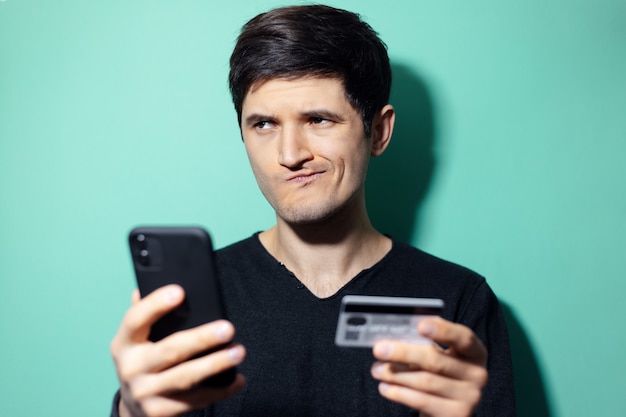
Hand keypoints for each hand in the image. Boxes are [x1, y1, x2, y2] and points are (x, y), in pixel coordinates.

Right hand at [110, 285, 245, 416]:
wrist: (133, 405)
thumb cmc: (143, 358)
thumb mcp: (137, 337)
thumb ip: (146, 311)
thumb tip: (157, 280)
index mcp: (124, 342)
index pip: (135, 319)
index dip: (155, 305)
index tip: (180, 291)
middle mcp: (130, 368)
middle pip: (170, 351)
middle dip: (201, 339)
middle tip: (228, 328)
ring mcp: (145, 393)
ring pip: (185, 378)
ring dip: (215, 364)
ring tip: (239, 352)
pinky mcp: (161, 412)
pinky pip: (195, 401)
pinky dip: (220, 390)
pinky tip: (238, 379)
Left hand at [371, 317, 487, 416]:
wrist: (445, 408)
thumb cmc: (438, 374)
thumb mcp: (438, 355)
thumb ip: (424, 342)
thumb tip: (398, 330)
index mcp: (475, 352)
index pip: (463, 338)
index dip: (443, 330)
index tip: (420, 325)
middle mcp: (478, 374)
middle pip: (436, 360)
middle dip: (404, 352)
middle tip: (379, 349)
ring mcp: (469, 397)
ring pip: (425, 381)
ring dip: (395, 374)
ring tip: (377, 369)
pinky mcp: (457, 415)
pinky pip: (422, 401)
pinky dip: (399, 393)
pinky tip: (385, 387)